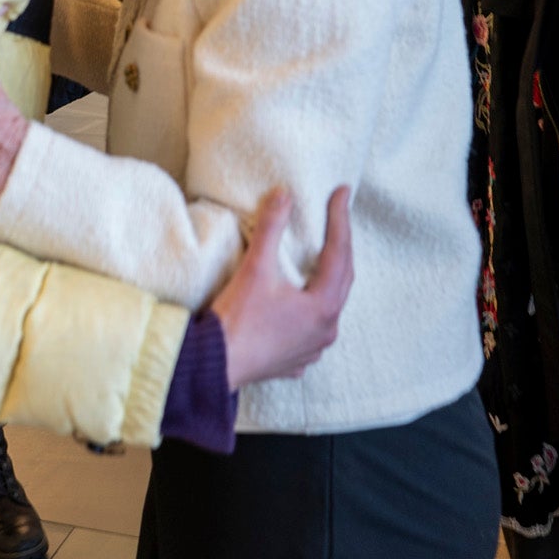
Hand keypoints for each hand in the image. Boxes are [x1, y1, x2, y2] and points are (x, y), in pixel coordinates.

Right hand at [213, 187, 355, 389]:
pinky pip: (311, 332)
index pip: (340, 253)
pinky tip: (301, 310)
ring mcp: (312, 349)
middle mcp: (325, 330)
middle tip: (339, 220)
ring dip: (328, 283)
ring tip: (323, 264)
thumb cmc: (238, 319)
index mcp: (323, 306)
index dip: (341, 220)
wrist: (215, 365)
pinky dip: (310, 313)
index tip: (342, 193)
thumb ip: (272, 228)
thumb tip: (283, 195)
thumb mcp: (256, 268)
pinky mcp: (295, 361)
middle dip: (340, 248)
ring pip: (329, 309)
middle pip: (341, 281)